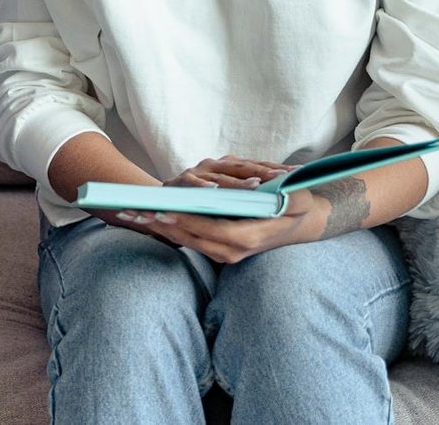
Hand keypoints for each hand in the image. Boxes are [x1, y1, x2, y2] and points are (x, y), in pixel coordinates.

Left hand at [113, 155, 321, 263]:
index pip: (210, 230)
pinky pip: (191, 241)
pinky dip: (171, 231)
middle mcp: (234, 250)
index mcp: (249, 237)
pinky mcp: (220, 250)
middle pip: (191, 238)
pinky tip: (150, 220)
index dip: (185, 222)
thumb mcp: (296, 199)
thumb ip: (283, 197)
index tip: (162, 211)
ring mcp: (226, 253)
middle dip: (163, 225)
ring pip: (187, 241)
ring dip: (160, 229)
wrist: (303, 225)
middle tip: (136, 212)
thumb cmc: (298, 206)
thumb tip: (265, 186)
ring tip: (134, 215)